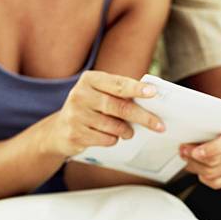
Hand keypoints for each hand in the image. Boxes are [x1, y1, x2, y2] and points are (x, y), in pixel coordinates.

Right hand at [47, 71, 163, 157]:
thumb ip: (120, 93)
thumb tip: (152, 96)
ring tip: (128, 132)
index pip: (118, 84)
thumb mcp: (100, 94)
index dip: (137, 89)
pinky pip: (106, 139)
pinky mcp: (76, 134)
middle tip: (160, 126)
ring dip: (127, 132)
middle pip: (120, 107)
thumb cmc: (90, 108)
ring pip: (115, 126)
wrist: (60, 129)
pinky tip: (110, 136)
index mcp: (90, 79)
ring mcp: (76, 115)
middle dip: (143, 118)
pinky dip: (114, 140)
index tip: (153, 92)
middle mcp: (81, 95)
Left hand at [180, 124, 220, 189]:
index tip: (194, 152)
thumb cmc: (206, 123)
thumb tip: (180, 124)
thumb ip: (196, 119)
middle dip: (195, 159)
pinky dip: (204, 178)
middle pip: (217, 160)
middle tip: (183, 152)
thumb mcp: (201, 115)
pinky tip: (199, 170)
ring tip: (188, 160)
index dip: (211, 149)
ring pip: (214, 173)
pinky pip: (218, 183)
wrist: (211, 130)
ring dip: (196, 168)